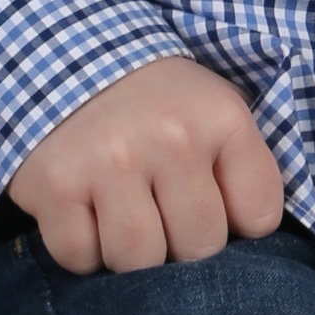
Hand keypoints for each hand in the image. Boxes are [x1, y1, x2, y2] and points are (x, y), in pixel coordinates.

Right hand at [8, 53, 285, 273]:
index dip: (236, 223)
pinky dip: (82, 249)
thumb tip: (254, 239)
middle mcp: (172, 139)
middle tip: (161, 211)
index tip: (213, 203)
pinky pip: (80, 258)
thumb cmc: (154, 101)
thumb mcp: (216, 108)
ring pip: (139, 261)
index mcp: (222, 118)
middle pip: (199, 248)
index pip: (259, 219)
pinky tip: (84, 212)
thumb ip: (244, 166)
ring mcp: (111, 162)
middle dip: (181, 242)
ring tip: (123, 214)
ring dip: (130, 252)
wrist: (66, 54)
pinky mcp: (56, 185)